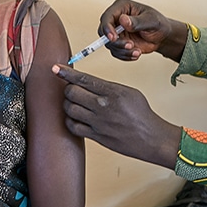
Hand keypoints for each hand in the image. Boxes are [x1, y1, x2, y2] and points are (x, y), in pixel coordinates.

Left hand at [52, 64, 180, 168]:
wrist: (151, 138)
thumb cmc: (141, 114)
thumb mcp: (128, 92)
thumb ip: (106, 87)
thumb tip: (86, 82)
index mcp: (112, 92)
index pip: (83, 79)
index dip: (66, 72)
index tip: (55, 68)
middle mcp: (103, 106)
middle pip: (72, 93)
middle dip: (69, 89)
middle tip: (72, 90)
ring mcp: (98, 123)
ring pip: (70, 109)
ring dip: (68, 104)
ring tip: (74, 104)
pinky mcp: (96, 136)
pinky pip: (73, 127)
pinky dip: (70, 120)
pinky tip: (75, 117)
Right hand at [99, 0, 186, 61]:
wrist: (162, 36)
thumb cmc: (157, 23)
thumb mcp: (151, 20)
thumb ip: (137, 21)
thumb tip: (123, 20)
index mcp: (122, 7)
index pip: (107, 17)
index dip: (108, 28)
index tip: (113, 37)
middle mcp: (116, 19)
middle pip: (104, 32)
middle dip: (116, 42)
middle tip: (130, 45)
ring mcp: (116, 32)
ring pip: (110, 44)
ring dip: (123, 50)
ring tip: (137, 50)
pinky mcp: (119, 43)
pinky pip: (116, 52)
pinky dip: (125, 55)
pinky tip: (136, 53)